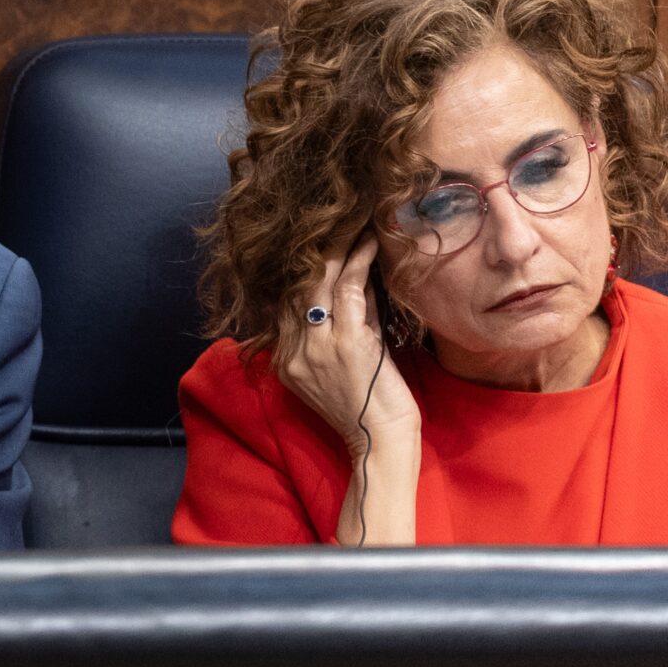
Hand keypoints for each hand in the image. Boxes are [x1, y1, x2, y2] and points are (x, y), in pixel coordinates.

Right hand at [276, 231, 421, 544]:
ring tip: (353, 222)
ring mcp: (317, 347)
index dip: (300, 269)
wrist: (381, 445)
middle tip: (332, 221)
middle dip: (313, 251)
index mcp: (286, 362)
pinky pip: (347, 289)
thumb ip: (344, 326)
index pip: (286, 302)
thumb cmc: (371, 410)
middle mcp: (294, 352)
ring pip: (318, 282)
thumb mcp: (346, 365)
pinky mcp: (347, 343)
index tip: (316, 243)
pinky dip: (358, 262)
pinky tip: (368, 243)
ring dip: (337, 248)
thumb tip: (355, 282)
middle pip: (296, 286)